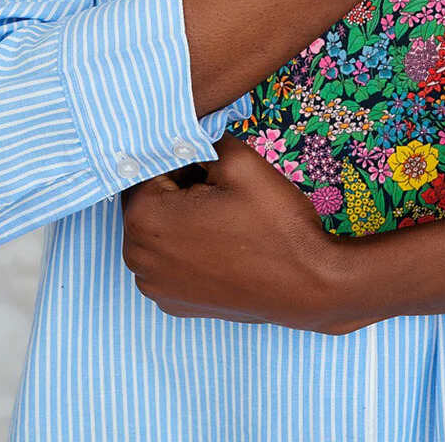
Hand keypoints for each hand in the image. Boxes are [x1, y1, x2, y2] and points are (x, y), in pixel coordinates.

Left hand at [120, 132, 376, 334]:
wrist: (307, 285)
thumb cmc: (273, 222)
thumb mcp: (239, 161)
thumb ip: (202, 139)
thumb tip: (189, 140)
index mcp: (144, 219)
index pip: (147, 169)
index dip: (181, 159)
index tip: (212, 166)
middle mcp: (137, 257)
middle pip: (148, 202)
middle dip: (178, 189)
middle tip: (221, 192)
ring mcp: (154, 287)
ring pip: (158, 233)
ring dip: (182, 219)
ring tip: (224, 220)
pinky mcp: (173, 305)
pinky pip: (170, 262)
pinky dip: (188, 250)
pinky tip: (222, 247)